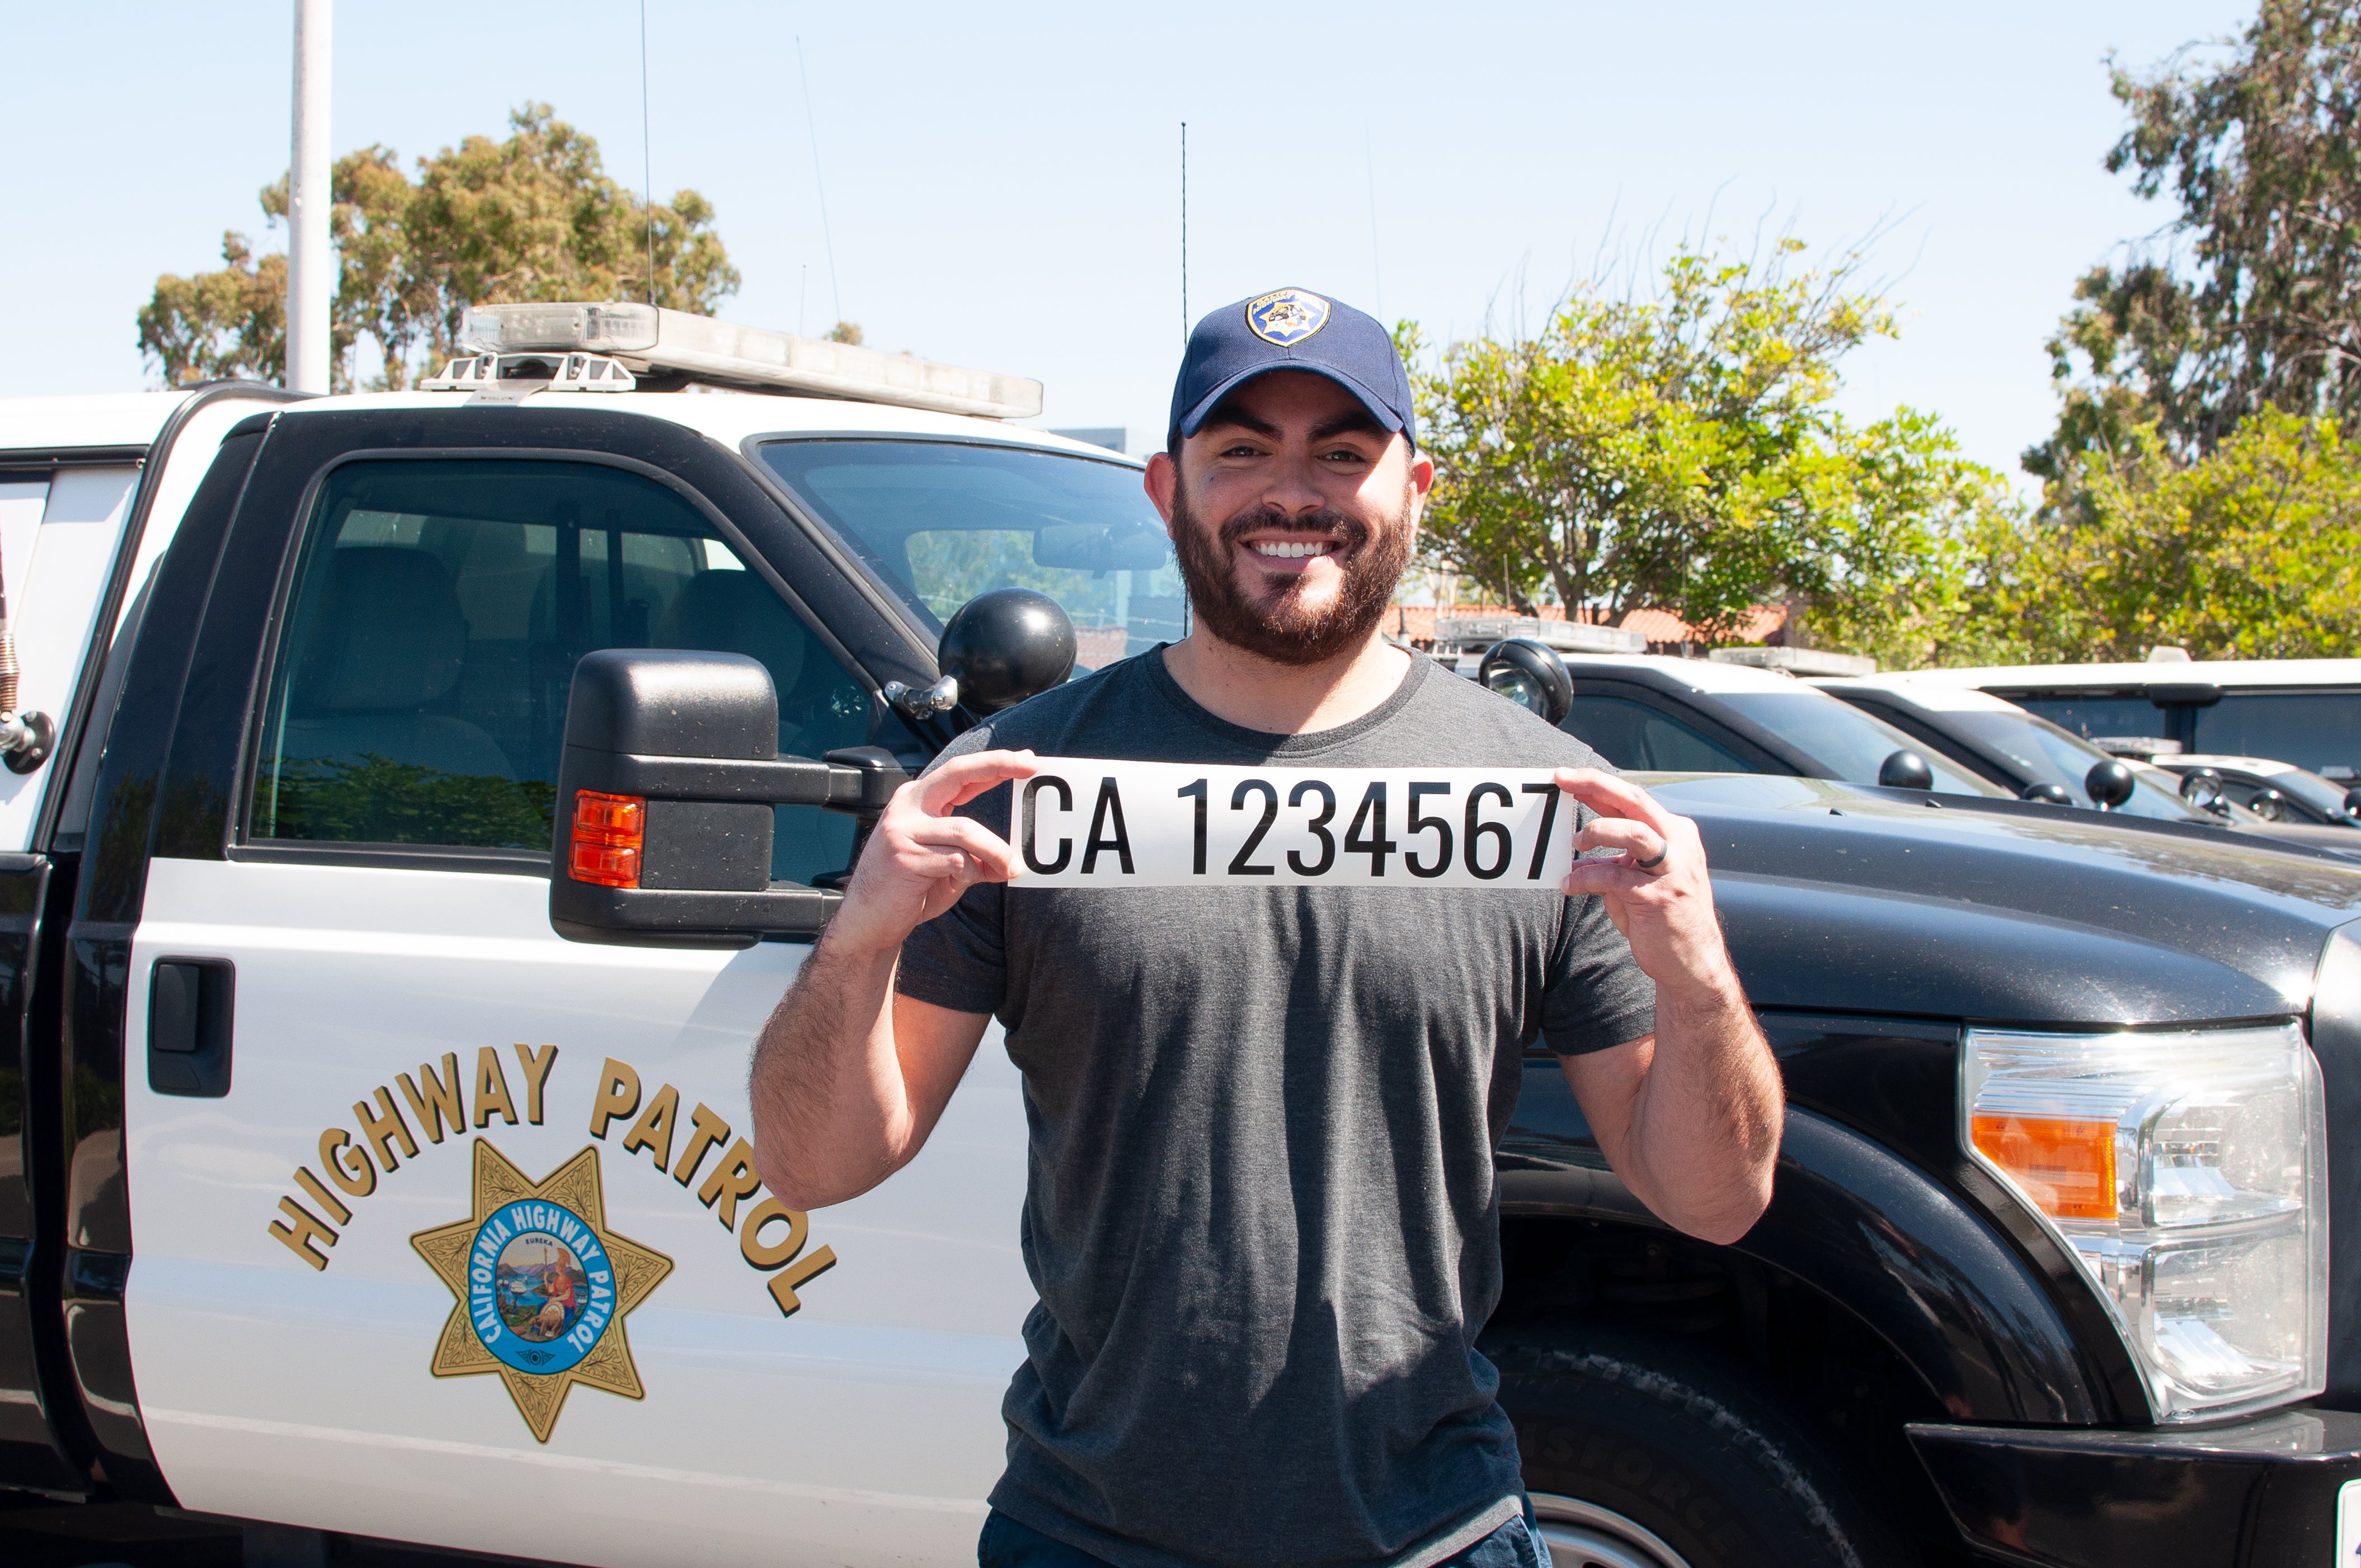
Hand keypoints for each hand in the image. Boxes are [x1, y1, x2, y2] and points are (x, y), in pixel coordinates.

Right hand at [825, 749, 1037, 957]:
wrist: (869, 920)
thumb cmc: (908, 889)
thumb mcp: (947, 864)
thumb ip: (975, 854)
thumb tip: (1012, 861)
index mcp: (916, 801)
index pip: (959, 773)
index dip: (993, 763)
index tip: (1027, 760)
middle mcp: (907, 807)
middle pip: (957, 773)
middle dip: (996, 765)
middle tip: (1029, 766)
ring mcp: (902, 830)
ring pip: (966, 830)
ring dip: (996, 851)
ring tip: (1011, 868)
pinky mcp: (904, 857)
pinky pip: (956, 861)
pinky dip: (972, 873)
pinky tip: (966, 882)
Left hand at [1557, 767, 1733, 998]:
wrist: (1693, 963)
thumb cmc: (1663, 920)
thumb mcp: (1639, 880)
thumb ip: (1615, 860)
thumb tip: (1580, 849)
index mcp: (1675, 834)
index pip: (1633, 799)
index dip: (1598, 785)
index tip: (1565, 777)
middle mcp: (1679, 845)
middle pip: (1635, 801)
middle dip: (1595, 785)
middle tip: (1561, 779)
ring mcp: (1672, 870)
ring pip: (1634, 832)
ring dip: (1598, 830)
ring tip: (1574, 842)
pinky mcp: (1659, 897)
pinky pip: (1615, 877)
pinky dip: (1587, 877)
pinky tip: (1569, 884)